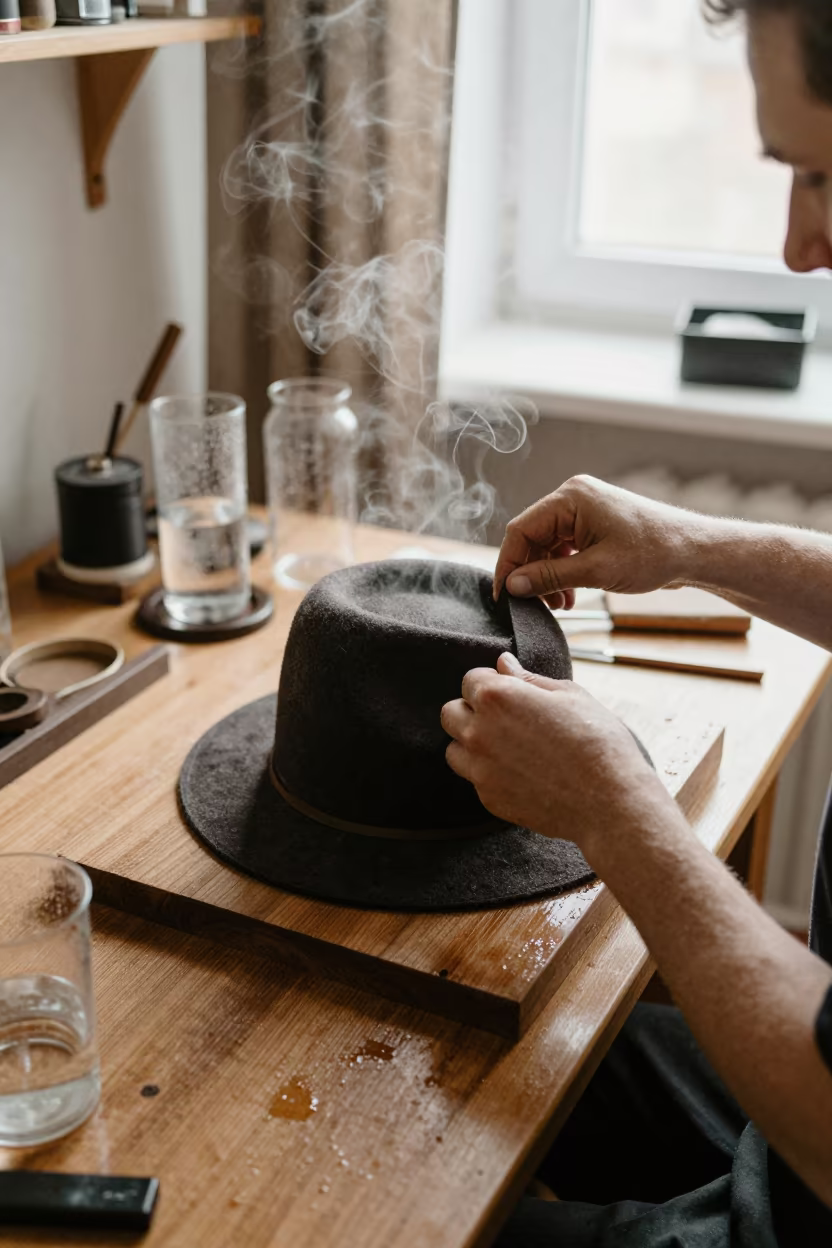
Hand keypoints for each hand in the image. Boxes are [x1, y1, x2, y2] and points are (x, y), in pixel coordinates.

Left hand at [441, 652, 677, 864]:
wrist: (610, 801)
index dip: (492, 683)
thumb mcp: (569, 695)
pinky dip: (489, 773)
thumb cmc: (597, 740)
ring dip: (472, 744)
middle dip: (471, 710)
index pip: (470, 679)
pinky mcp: (489, 798)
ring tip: (508, 747)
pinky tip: (520, 772)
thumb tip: (503, 663)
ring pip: (453, 749)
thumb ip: (528, 679)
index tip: (512, 693)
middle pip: (451, 713)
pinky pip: (474, 779)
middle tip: (506, 719)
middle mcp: (479, 732)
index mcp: (497, 697)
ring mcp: (480, 769)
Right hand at [493, 474, 711, 607]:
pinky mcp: (594, 525)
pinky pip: (565, 548)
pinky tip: (569, 596)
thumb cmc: (654, 554)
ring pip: (548, 546)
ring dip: (548, 577)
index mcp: (571, 497)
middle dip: (532, 573)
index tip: (503, 594)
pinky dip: (563, 572)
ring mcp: (585, 510)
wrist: (694, 551)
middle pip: (533, 538)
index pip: (521, 529)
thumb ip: (550, 576)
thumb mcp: (596, 570)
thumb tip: (513, 585)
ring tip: (558, 604)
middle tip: (535, 604)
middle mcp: (574, 498)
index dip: (508, 564)